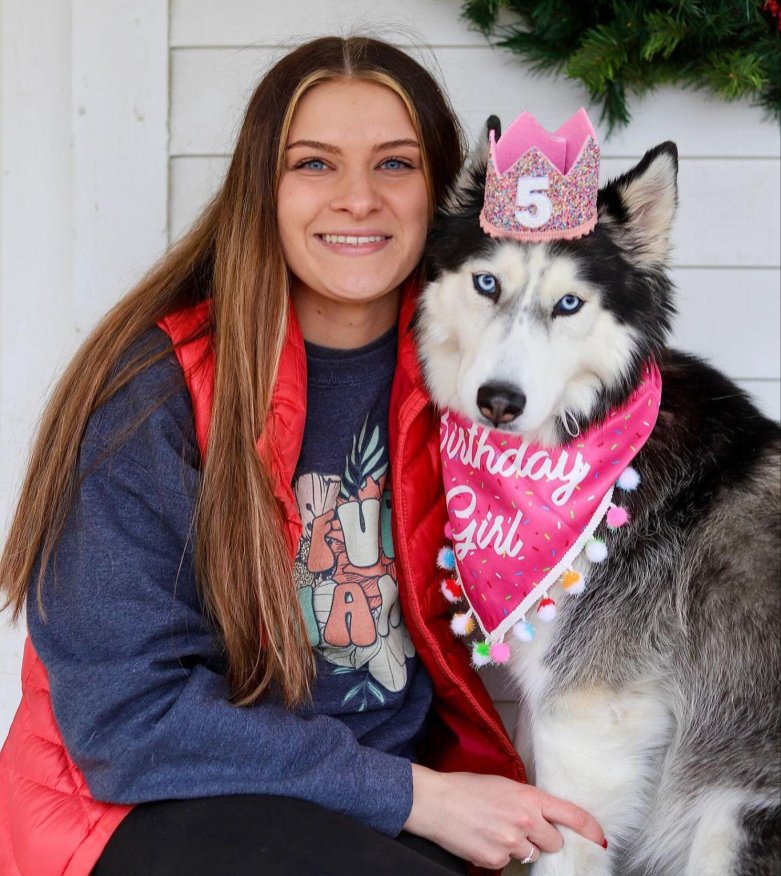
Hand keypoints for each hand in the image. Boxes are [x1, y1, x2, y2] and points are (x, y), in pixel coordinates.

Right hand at [403, 765, 605, 870]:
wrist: (436, 803)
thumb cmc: (465, 789)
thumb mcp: (502, 784)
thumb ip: (527, 800)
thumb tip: (545, 816)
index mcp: (527, 797)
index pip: (570, 814)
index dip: (589, 828)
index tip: (599, 837)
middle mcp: (524, 820)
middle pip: (554, 841)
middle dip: (544, 838)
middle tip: (523, 827)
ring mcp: (510, 843)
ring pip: (532, 854)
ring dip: (521, 847)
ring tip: (497, 831)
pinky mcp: (496, 860)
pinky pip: (508, 863)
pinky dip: (500, 855)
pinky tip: (485, 839)